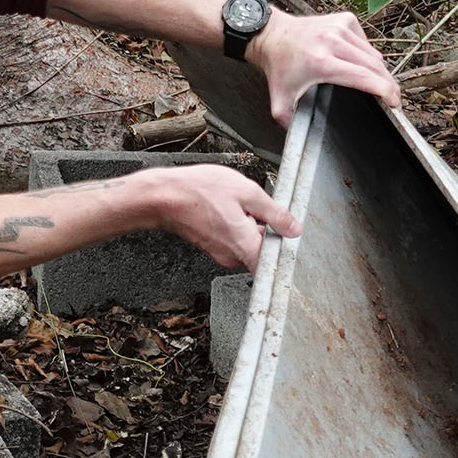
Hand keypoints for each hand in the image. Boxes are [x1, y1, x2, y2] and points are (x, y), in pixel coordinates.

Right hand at [140, 163, 300, 269]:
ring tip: (240, 205)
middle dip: (268, 232)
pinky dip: (236, 226)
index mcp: (246, 247)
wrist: (163, 196)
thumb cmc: (199, 192)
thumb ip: (275, 213)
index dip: (286, 252)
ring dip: (251, 227)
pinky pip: (233, 240)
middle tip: (262, 210)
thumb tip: (294, 228)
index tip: (290, 238)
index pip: (276, 265)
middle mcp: (233, 257)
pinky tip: (228, 208)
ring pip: (247, 244)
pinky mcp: (211, 247)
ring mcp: (220, 254)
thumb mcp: (247, 192)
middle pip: (263, 252)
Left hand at [247, 10, 399, 125]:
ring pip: (373, 54)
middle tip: (393, 99)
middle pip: (374, 66)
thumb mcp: (279, 102)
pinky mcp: (345, 19)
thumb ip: (291, 124)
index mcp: (320, 62)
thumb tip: (302, 142)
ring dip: (379, 71)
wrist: (272, 35)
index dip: (385, 91)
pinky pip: (366, 42)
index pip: (363, 77)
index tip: (395, 102)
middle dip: (389, 84)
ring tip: (377, 84)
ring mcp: (340, 27)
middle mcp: (332, 41)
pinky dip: (368, 55)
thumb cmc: (279, 67)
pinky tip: (359, 63)